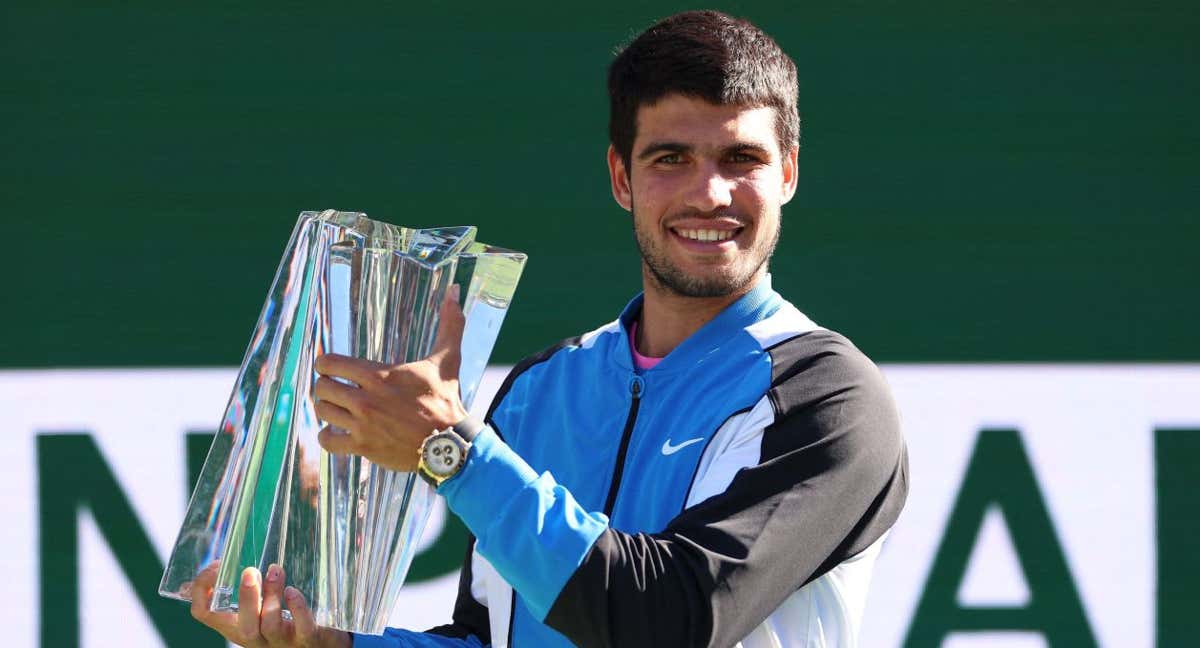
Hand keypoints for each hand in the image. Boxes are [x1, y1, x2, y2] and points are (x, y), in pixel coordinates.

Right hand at [188, 562, 350, 647]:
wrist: (322, 645)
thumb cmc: (288, 621)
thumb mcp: (262, 605)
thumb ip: (250, 584)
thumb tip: (232, 550)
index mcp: (239, 626)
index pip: (206, 614)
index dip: (201, 591)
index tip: (216, 565)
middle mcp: (257, 638)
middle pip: (243, 626)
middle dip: (244, 597)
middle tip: (249, 571)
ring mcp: (283, 641)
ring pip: (271, 625)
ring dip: (271, 595)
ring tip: (276, 569)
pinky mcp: (309, 640)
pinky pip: (303, 629)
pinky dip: (298, 609)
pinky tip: (293, 592)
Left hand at [313, 287, 468, 471]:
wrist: (450, 444)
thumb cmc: (446, 399)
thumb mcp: (447, 360)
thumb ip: (450, 325)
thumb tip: (455, 290)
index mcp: (379, 375)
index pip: (329, 362)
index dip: (327, 363)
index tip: (333, 367)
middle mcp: (366, 399)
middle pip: (321, 387)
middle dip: (326, 385)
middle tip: (336, 388)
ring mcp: (363, 425)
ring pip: (322, 411)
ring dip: (327, 409)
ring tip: (338, 408)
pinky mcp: (363, 447)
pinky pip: (327, 441)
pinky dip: (329, 436)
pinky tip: (339, 432)